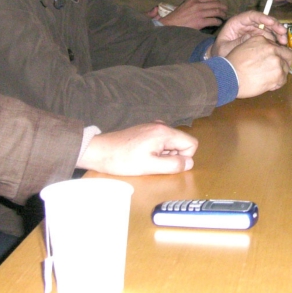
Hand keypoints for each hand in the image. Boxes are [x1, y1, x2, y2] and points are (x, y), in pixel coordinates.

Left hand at [77, 122, 197, 175]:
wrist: (100, 151)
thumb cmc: (122, 160)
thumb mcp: (150, 167)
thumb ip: (173, 165)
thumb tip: (189, 163)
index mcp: (164, 132)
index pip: (191, 143)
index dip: (184, 158)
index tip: (167, 164)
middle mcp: (161, 125)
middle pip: (182, 142)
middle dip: (173, 156)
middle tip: (154, 163)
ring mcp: (153, 126)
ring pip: (171, 142)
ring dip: (164, 154)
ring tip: (147, 159)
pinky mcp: (146, 130)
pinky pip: (161, 140)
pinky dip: (157, 150)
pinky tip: (143, 155)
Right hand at [159, 0, 226, 29]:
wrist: (170, 24)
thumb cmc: (176, 16)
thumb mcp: (184, 5)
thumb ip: (194, 4)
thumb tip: (203, 6)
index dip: (217, 1)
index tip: (220, 4)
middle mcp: (197, 4)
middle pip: (215, 4)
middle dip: (222, 7)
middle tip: (226, 10)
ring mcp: (199, 13)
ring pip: (216, 11)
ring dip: (222, 14)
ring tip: (224, 16)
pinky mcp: (200, 22)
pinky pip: (213, 20)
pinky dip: (218, 21)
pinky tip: (219, 23)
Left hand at [210, 10, 288, 57]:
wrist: (221, 64)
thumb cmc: (220, 54)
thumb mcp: (226, 48)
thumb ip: (238, 42)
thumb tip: (252, 37)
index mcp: (236, 23)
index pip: (251, 16)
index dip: (262, 17)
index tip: (272, 22)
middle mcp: (246, 25)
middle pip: (262, 21)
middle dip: (274, 25)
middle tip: (283, 33)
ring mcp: (252, 32)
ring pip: (267, 29)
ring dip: (277, 34)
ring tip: (283, 42)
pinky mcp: (257, 40)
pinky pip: (268, 38)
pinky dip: (274, 41)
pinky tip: (280, 46)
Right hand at [225, 35, 291, 97]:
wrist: (230, 77)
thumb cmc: (233, 65)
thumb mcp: (244, 47)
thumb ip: (258, 47)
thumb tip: (265, 54)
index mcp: (262, 40)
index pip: (277, 46)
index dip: (276, 54)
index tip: (273, 60)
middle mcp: (272, 48)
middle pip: (287, 55)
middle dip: (283, 62)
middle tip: (276, 70)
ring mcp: (277, 61)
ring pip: (286, 68)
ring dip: (279, 74)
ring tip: (269, 79)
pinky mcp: (279, 74)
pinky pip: (283, 80)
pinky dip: (277, 83)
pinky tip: (268, 85)